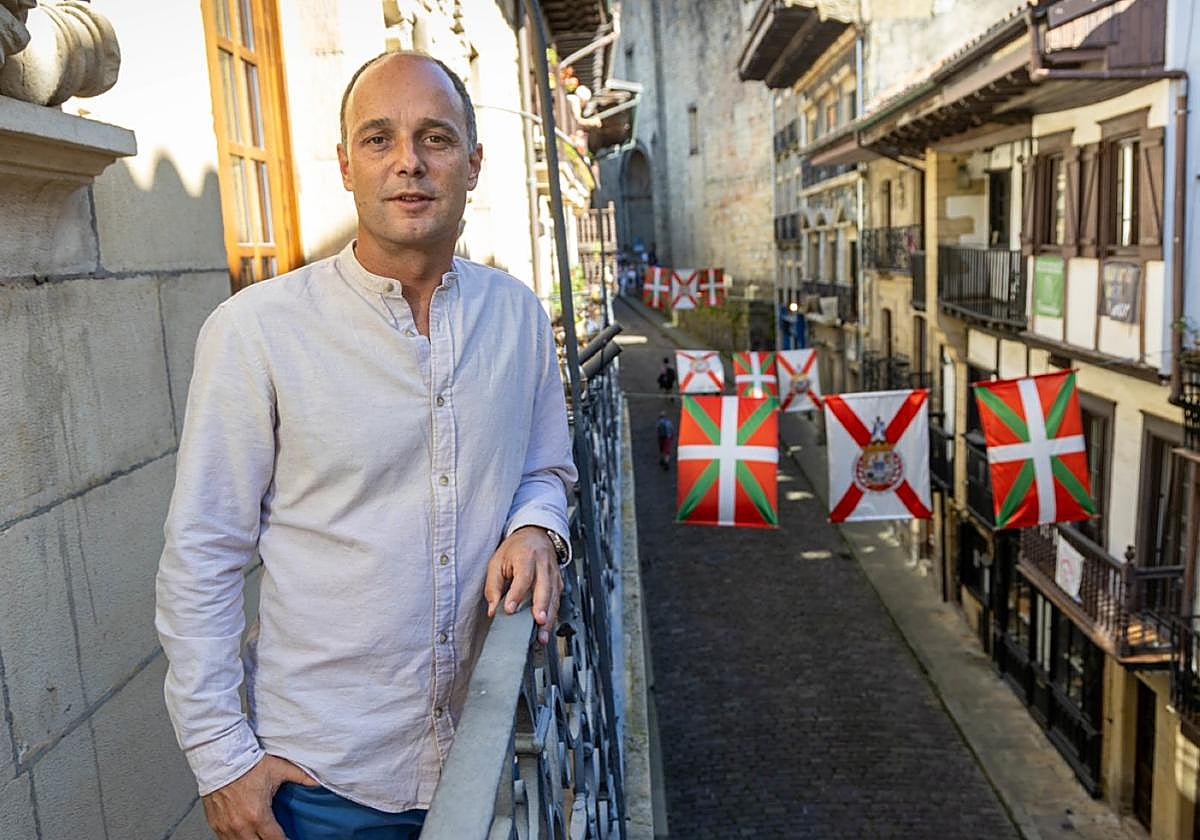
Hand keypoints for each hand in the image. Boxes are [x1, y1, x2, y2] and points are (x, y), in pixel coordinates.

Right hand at [202, 755, 316, 839]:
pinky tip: (245, 836)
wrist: (220, 756)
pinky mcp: (215, 824)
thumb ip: (301, 776)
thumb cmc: (247, 763)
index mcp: (258, 815)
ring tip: (262, 837)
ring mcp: (226, 827)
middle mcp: (241, 826)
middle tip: (275, 837)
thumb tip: (318, 781)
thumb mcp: (278, 769)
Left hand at [485, 527, 562, 644]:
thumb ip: (493, 585)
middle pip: (544, 588)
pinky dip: (553, 616)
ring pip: (554, 597)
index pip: (523, 577)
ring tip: (542, 634)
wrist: (536, 535)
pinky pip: (557, 601)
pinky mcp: (558, 583)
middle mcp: (543, 565)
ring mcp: (553, 574)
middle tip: (538, 621)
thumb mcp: (497, 561)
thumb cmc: (516, 549)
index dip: (517, 594)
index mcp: (526, 556)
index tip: (510, 609)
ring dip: (549, 617)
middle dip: (541, 606)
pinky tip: (547, 628)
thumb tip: (493, 609)